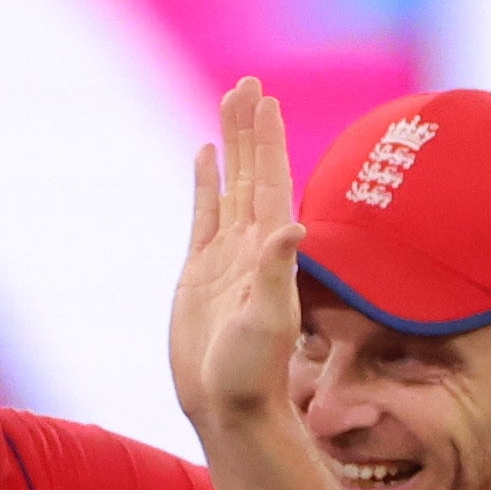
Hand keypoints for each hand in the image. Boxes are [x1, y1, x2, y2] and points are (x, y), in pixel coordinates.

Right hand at [170, 77, 303, 442]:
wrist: (228, 406)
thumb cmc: (251, 372)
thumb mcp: (268, 320)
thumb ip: (276, 272)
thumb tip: (291, 227)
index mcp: (270, 249)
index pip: (270, 179)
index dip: (267, 139)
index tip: (265, 99)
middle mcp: (252, 244)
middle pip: (251, 171)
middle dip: (249, 126)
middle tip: (248, 82)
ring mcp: (225, 255)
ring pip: (229, 184)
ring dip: (230, 143)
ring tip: (229, 101)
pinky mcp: (199, 271)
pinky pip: (204, 212)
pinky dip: (207, 181)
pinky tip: (207, 155)